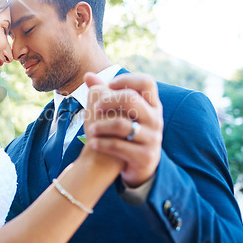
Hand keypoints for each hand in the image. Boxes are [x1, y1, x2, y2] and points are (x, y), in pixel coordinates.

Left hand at [83, 72, 162, 186]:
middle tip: (95, 108)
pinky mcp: (145, 157)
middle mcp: (155, 120)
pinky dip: (101, 143)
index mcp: (152, 106)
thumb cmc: (126, 134)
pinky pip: (118, 146)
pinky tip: (92, 143)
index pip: (147, 82)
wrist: (138, 168)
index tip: (109, 85)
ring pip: (121, 124)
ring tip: (90, 130)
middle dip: (107, 101)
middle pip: (131, 99)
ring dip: (100, 125)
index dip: (126, 79)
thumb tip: (87, 75)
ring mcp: (152, 139)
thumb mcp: (121, 113)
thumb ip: (105, 93)